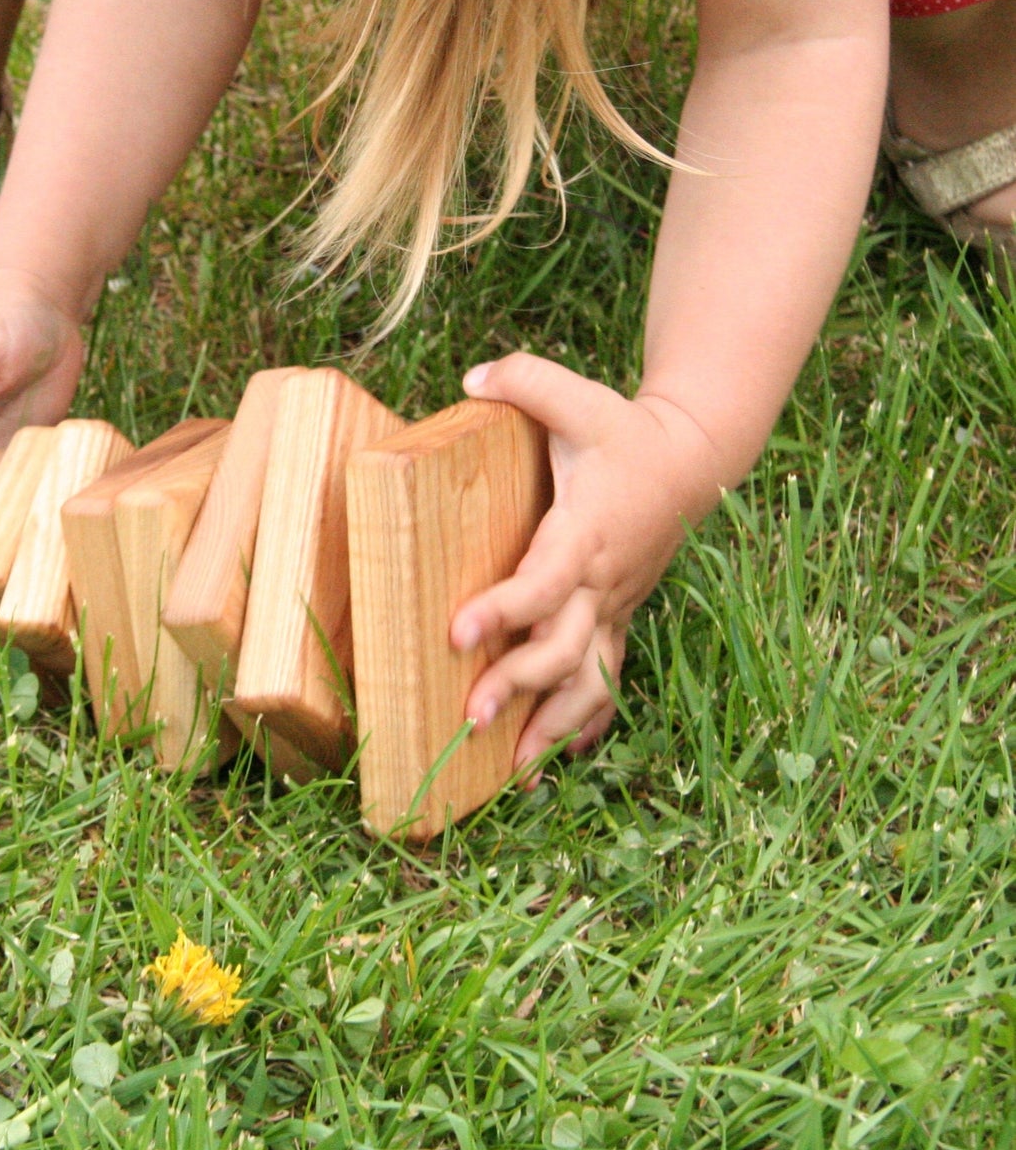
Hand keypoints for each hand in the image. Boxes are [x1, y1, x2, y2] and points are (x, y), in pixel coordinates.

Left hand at [449, 354, 723, 779]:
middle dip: (519, 686)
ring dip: (553, 725)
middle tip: (469, 718)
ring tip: (514, 772)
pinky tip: (559, 758)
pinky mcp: (619, 614)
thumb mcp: (579, 396)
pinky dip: (586, 719)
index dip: (503, 608)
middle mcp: (601, 579)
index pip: (542, 580)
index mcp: (584, 530)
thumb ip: (524, 379)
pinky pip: (608, 674)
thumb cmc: (625, 431)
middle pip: (564, 647)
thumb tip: (470, 377)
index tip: (457, 633)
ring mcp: (615, 604)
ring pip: (590, 677)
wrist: (692, 459)